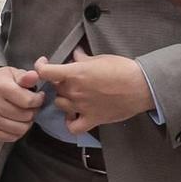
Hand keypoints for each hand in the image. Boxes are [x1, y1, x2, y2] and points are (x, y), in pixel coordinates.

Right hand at [0, 66, 42, 142]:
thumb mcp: (13, 74)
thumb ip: (25, 77)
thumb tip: (34, 76)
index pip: (28, 101)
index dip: (38, 100)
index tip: (38, 97)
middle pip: (25, 116)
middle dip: (33, 112)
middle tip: (30, 106)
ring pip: (20, 129)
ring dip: (26, 123)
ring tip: (23, 114)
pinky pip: (11, 137)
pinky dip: (17, 132)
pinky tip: (15, 122)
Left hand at [35, 50, 152, 135]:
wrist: (141, 87)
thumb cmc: (122, 69)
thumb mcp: (100, 59)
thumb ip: (83, 58)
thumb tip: (76, 55)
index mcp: (75, 73)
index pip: (45, 72)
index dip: (40, 67)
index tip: (43, 63)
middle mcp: (75, 91)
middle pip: (55, 87)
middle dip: (59, 82)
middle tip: (70, 78)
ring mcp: (82, 107)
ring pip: (60, 105)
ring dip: (63, 99)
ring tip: (73, 96)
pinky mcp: (92, 119)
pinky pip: (73, 127)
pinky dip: (70, 123)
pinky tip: (73, 116)